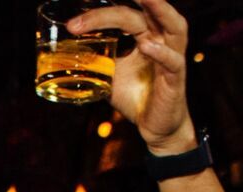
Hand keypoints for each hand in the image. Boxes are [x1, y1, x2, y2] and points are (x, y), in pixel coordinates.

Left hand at [71, 0, 195, 152]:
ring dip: (159, 8)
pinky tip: (147, 46)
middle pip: (146, 13)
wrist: (153, 128)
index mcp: (146, 34)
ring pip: (173, 26)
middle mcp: (162, 40)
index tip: (73, 25)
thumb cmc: (136, 96)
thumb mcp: (110, 75)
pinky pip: (172, 62)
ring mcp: (172, 58)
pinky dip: (161, 53)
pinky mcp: (176, 79)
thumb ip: (95, 61)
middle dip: (126, 3)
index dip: (100, 15)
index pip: (126, 14)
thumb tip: (66, 53)